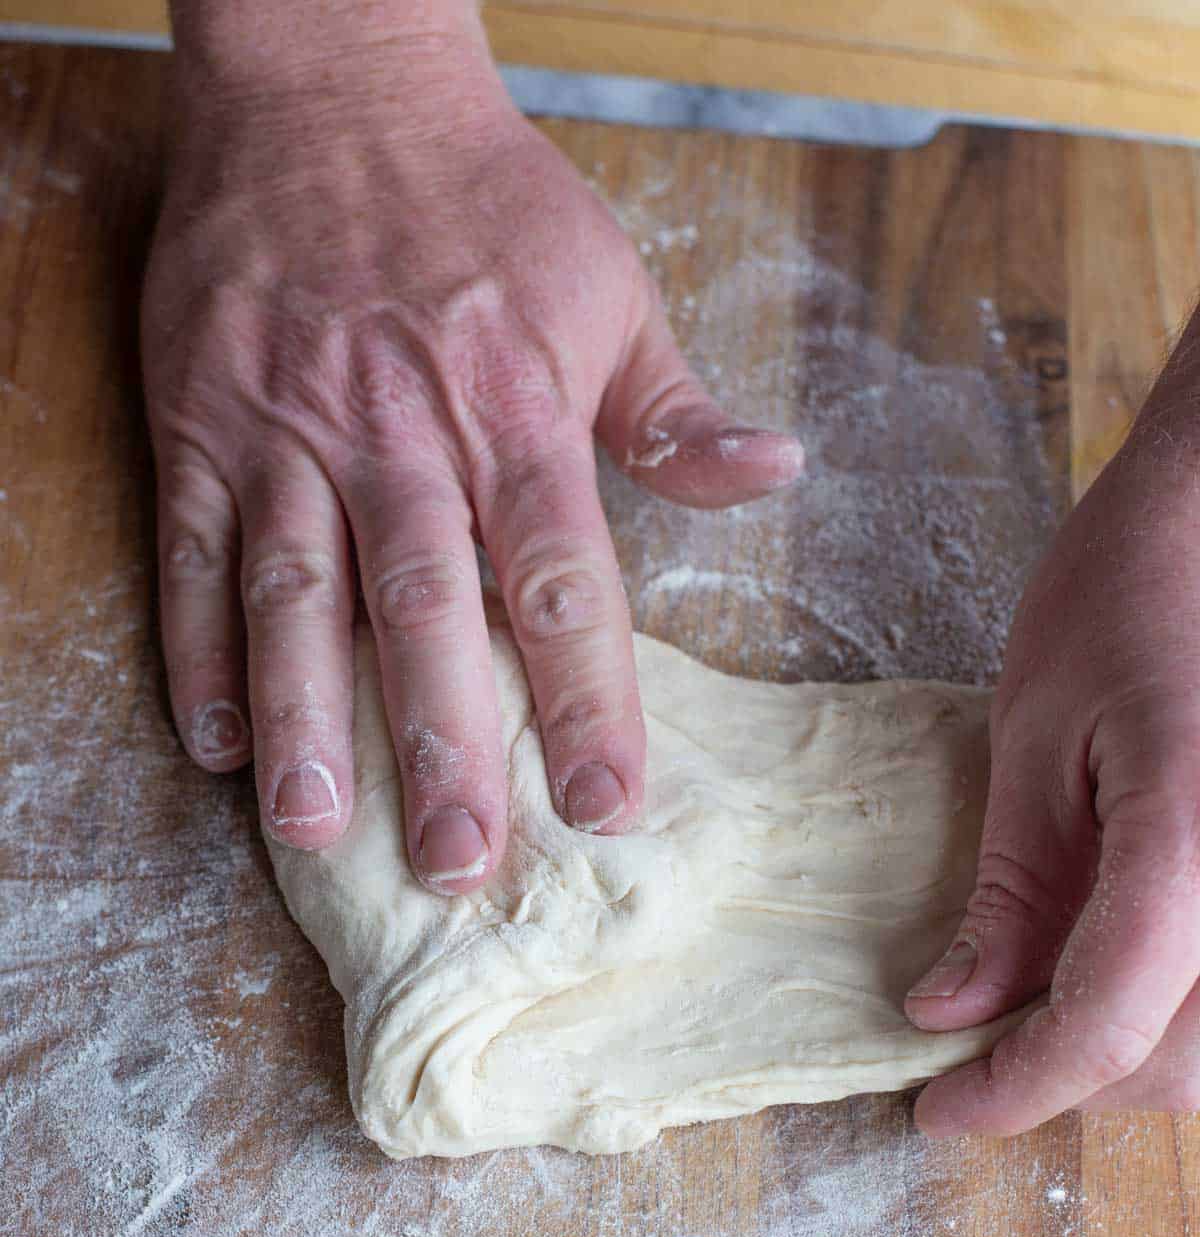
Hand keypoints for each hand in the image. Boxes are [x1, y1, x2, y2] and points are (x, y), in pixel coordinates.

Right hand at [143, 27, 802, 891]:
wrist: (333, 81)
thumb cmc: (486, 201)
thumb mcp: (607, 291)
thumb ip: (674, 412)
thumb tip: (776, 474)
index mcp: (515, 410)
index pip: (563, 581)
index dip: (587, 700)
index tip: (605, 805)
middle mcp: (399, 432)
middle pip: (426, 610)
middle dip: (443, 743)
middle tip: (459, 861)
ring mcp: (287, 431)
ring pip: (296, 594)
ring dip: (307, 719)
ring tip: (317, 829)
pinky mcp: (201, 421)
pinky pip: (193, 549)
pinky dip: (197, 647)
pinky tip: (216, 740)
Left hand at [905, 314, 1199, 1131]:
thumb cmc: (1135, 587)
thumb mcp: (1035, 734)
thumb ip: (1013, 894)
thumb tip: (954, 1015)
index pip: (1109, 1027)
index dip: (1015, 1090)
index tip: (938, 1109)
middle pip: (1183, 1067)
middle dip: (1070, 1080)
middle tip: (976, 1050)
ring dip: (1132, 1057)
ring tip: (1038, 1010)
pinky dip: (1182, 1013)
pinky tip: (1120, 970)